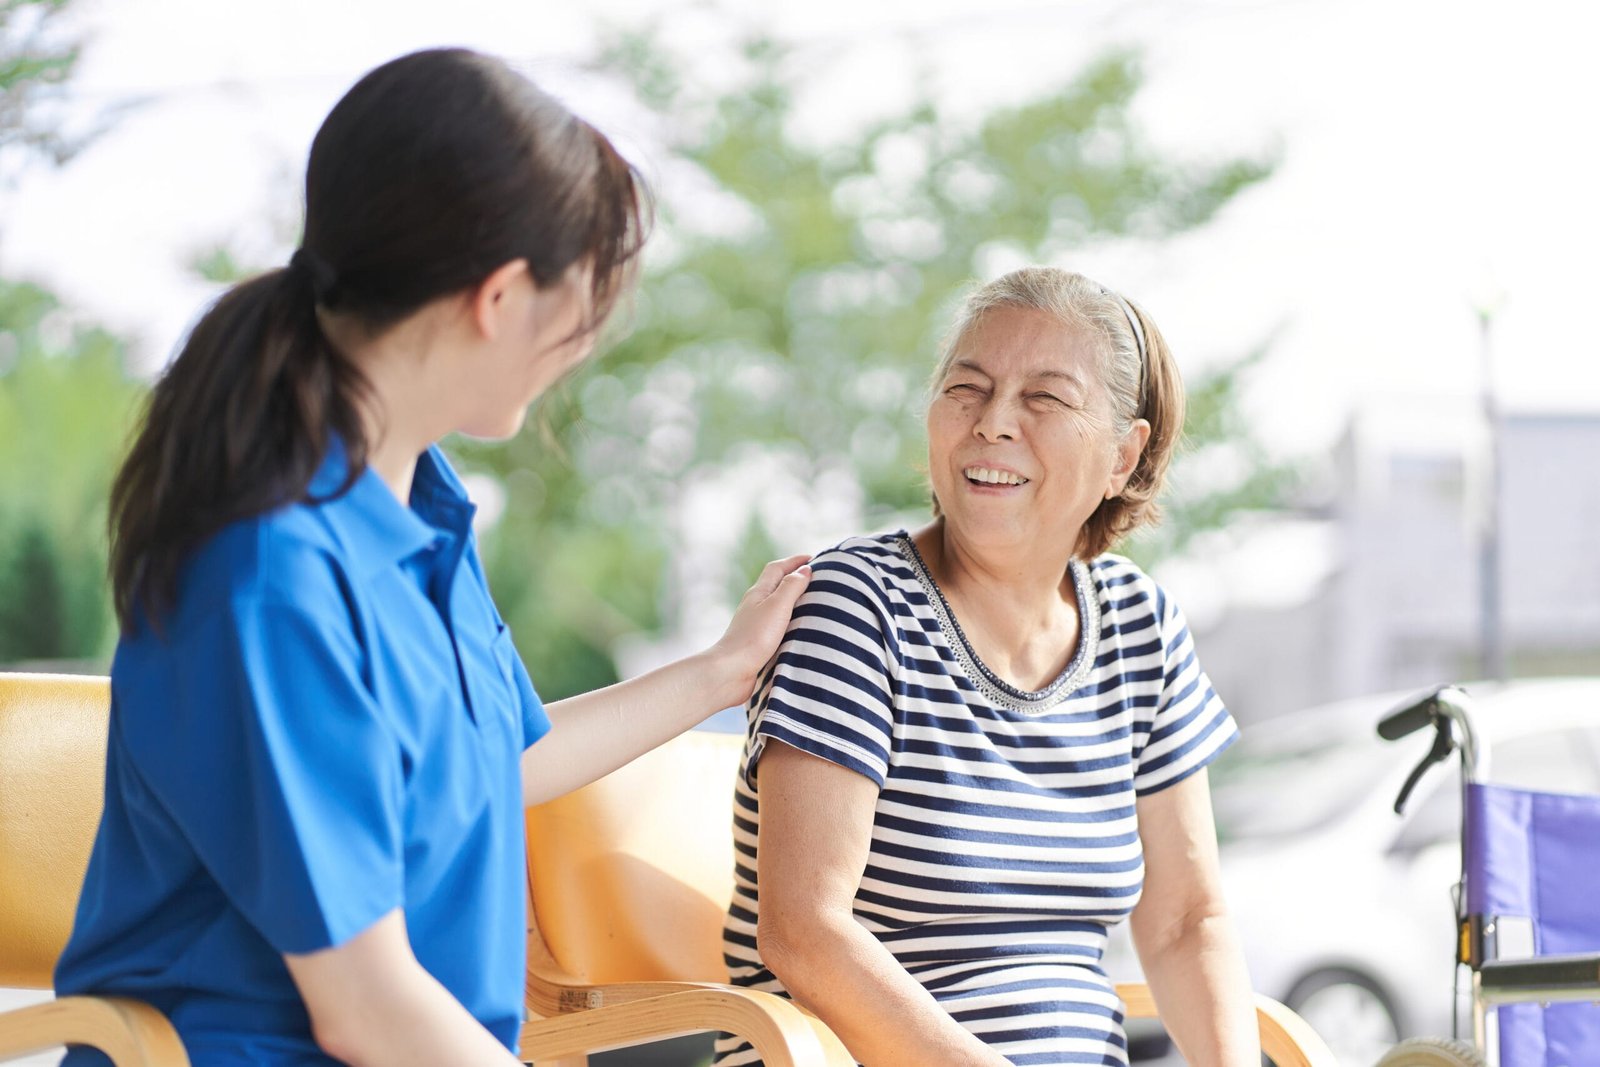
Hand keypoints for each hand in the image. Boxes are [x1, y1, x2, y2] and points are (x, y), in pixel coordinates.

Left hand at [706, 553, 811, 710]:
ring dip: (793, 600)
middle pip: (776, 584)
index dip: (794, 561)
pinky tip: (799, 630)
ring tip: (813, 603)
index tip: (814, 559)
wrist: (731, 671)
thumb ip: (791, 587)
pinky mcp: (758, 642)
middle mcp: (755, 605)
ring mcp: (756, 624)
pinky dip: (790, 620)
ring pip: (776, 605)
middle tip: (817, 579)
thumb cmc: (753, 637)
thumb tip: (805, 570)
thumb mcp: (777, 606)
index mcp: (759, 592)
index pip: (777, 568)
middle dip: (795, 578)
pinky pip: (777, 624)